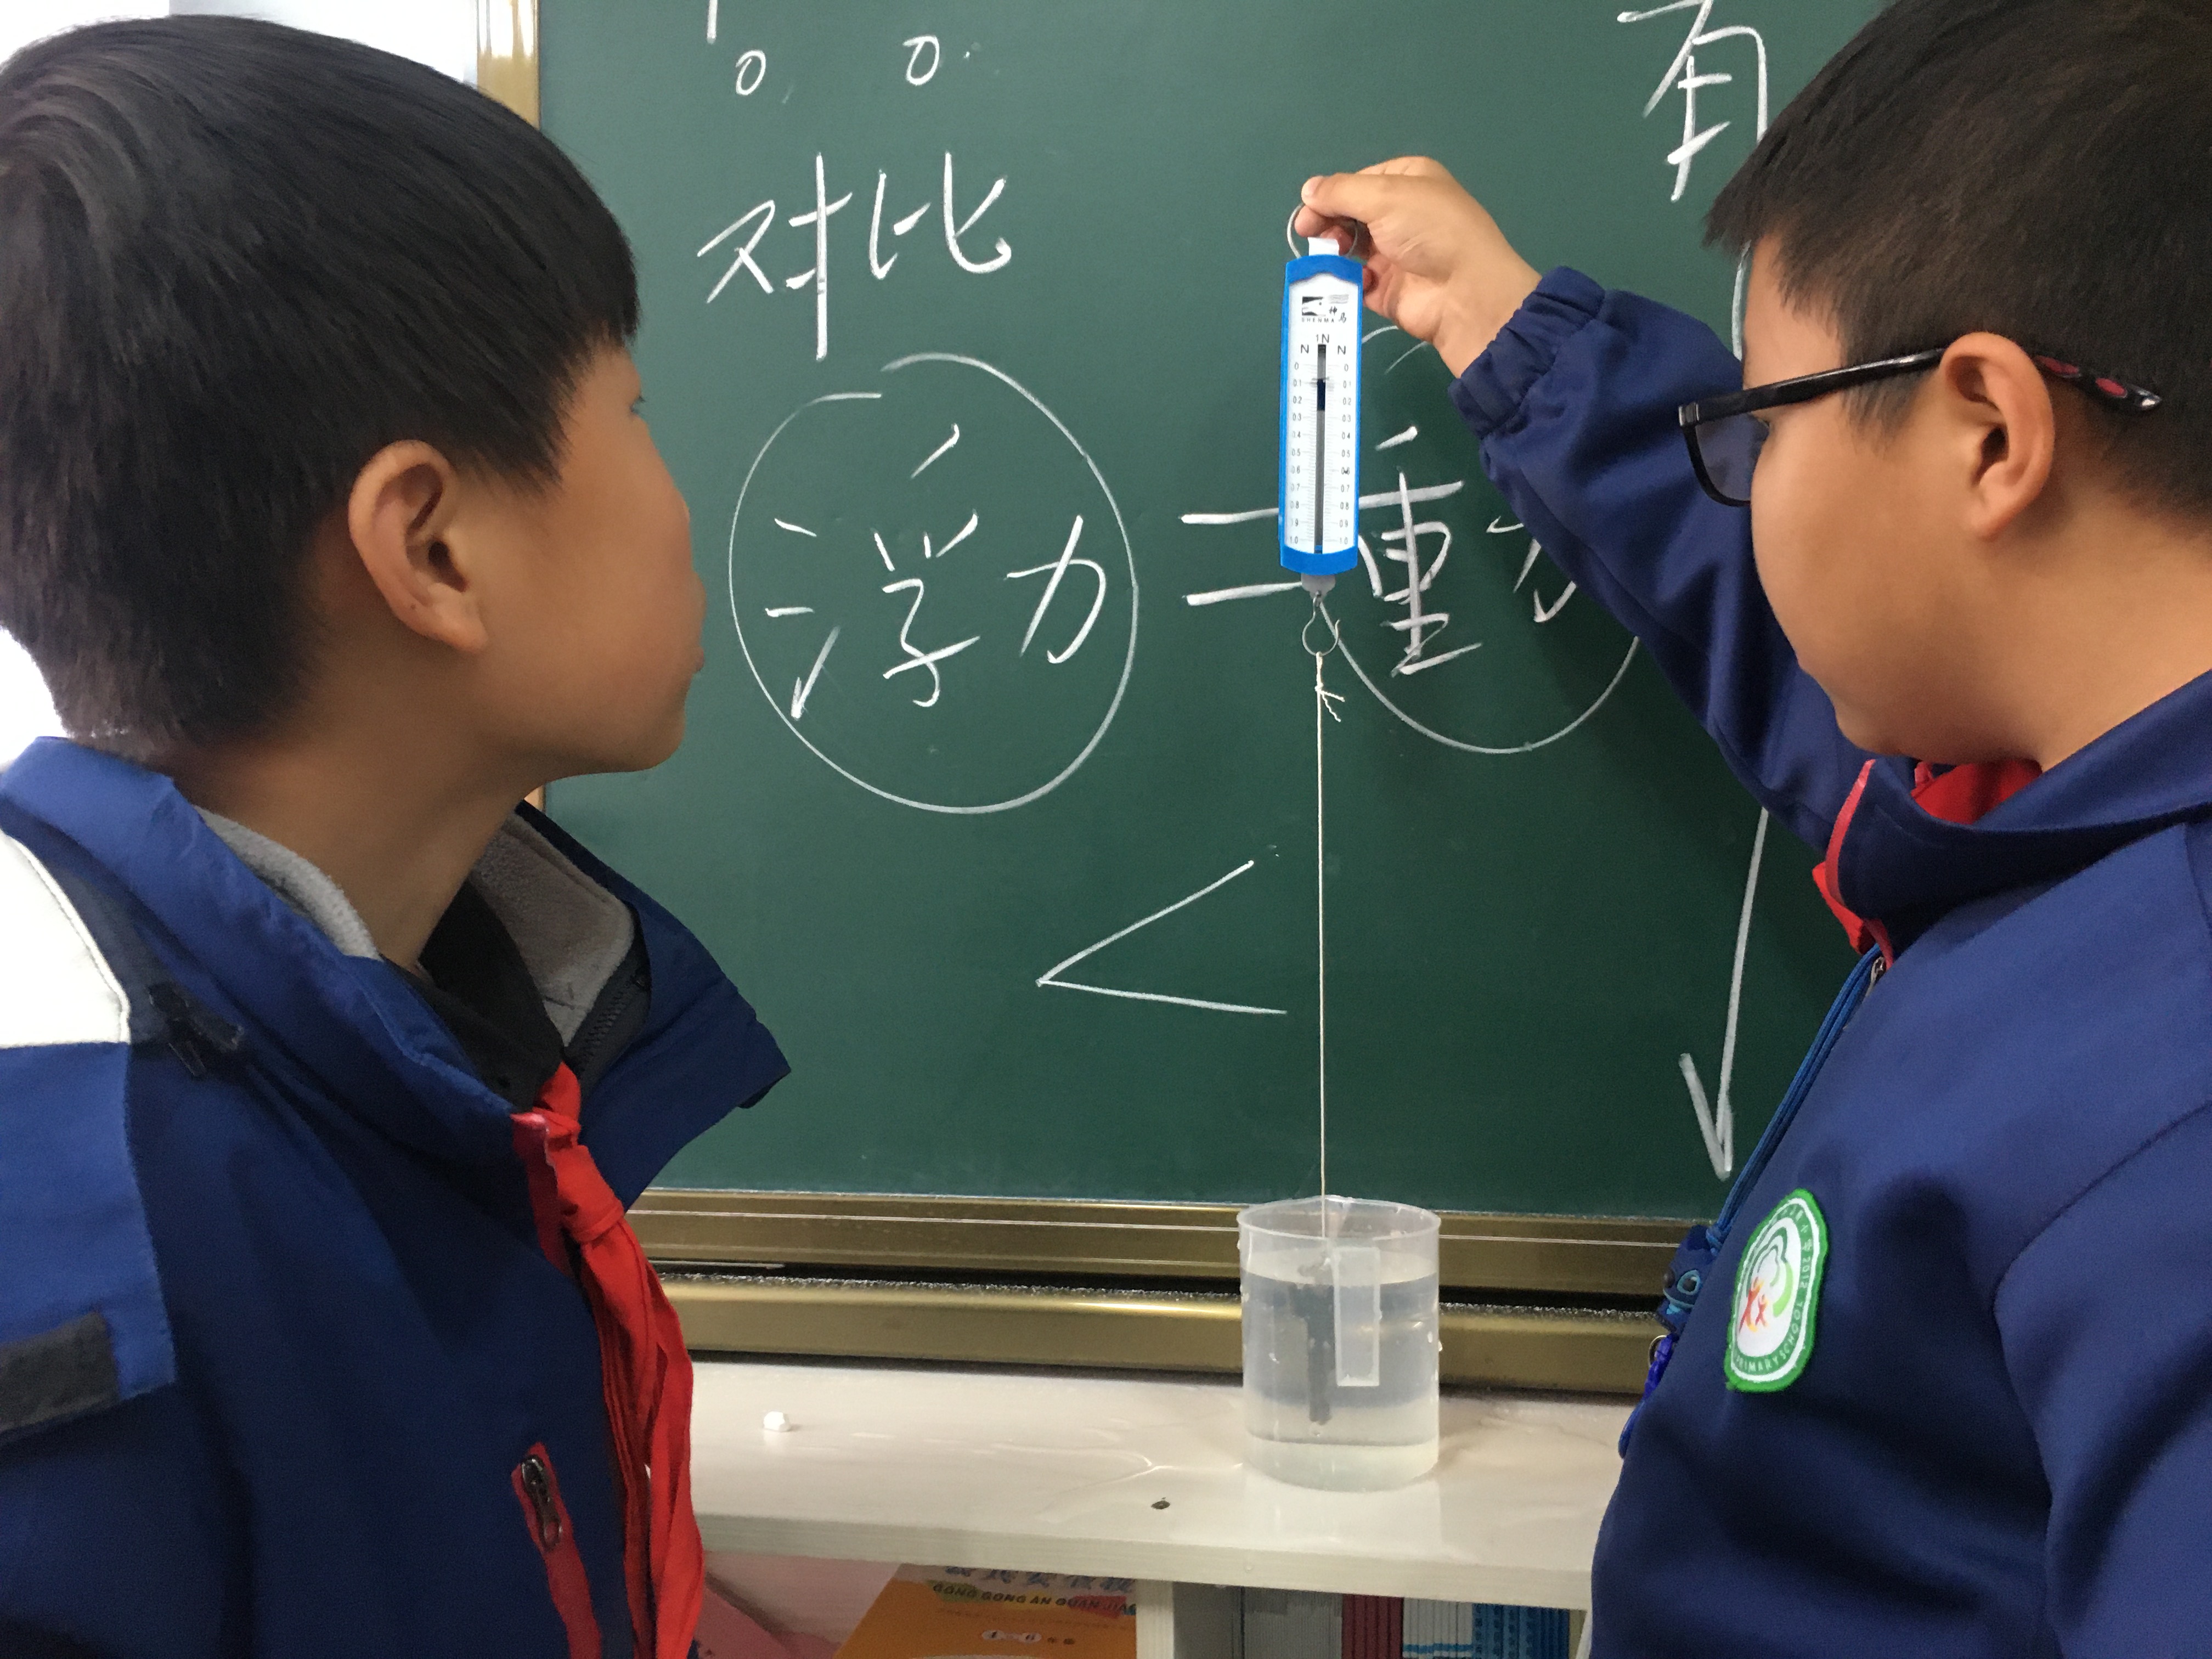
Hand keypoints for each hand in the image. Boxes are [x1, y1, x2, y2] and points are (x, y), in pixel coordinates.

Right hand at [1293, 158, 1539, 376]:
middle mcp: (1401, 214)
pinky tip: (1353, 280)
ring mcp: (1394, 252)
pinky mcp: (1387, 288)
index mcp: (1407, 181)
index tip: (1310, 210)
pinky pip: (1355, 281)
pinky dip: (1347, 280)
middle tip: (1313, 234)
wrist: (1464, 291)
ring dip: (1335, 251)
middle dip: (1329, 222)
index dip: (1332, 194)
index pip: (1358, 182)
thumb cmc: (1428, 229)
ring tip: (1333, 255)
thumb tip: (1307, 190)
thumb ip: (1340, 192)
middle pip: (1349, 214)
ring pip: (1348, 248)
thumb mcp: (1384, 195)